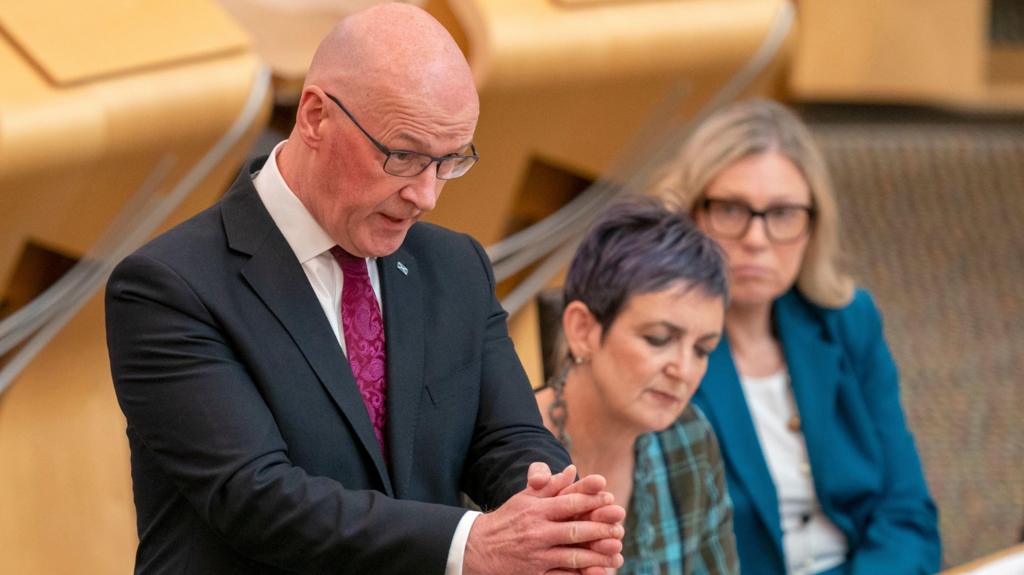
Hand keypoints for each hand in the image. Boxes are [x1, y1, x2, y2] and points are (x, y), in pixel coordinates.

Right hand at [463, 463, 624, 574]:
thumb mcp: (525, 498)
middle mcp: (538, 532)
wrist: (476, 548)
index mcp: (537, 510)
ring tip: (616, 554)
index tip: (610, 500)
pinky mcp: (534, 573)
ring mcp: (536, 555)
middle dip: (601, 530)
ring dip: (597, 556)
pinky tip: (595, 572)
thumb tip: (571, 470)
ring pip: (572, 556)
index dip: (592, 501)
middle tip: (620, 529)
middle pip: (575, 530)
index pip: (569, 503)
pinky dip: (579, 574)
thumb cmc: (506, 519)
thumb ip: (549, 486)